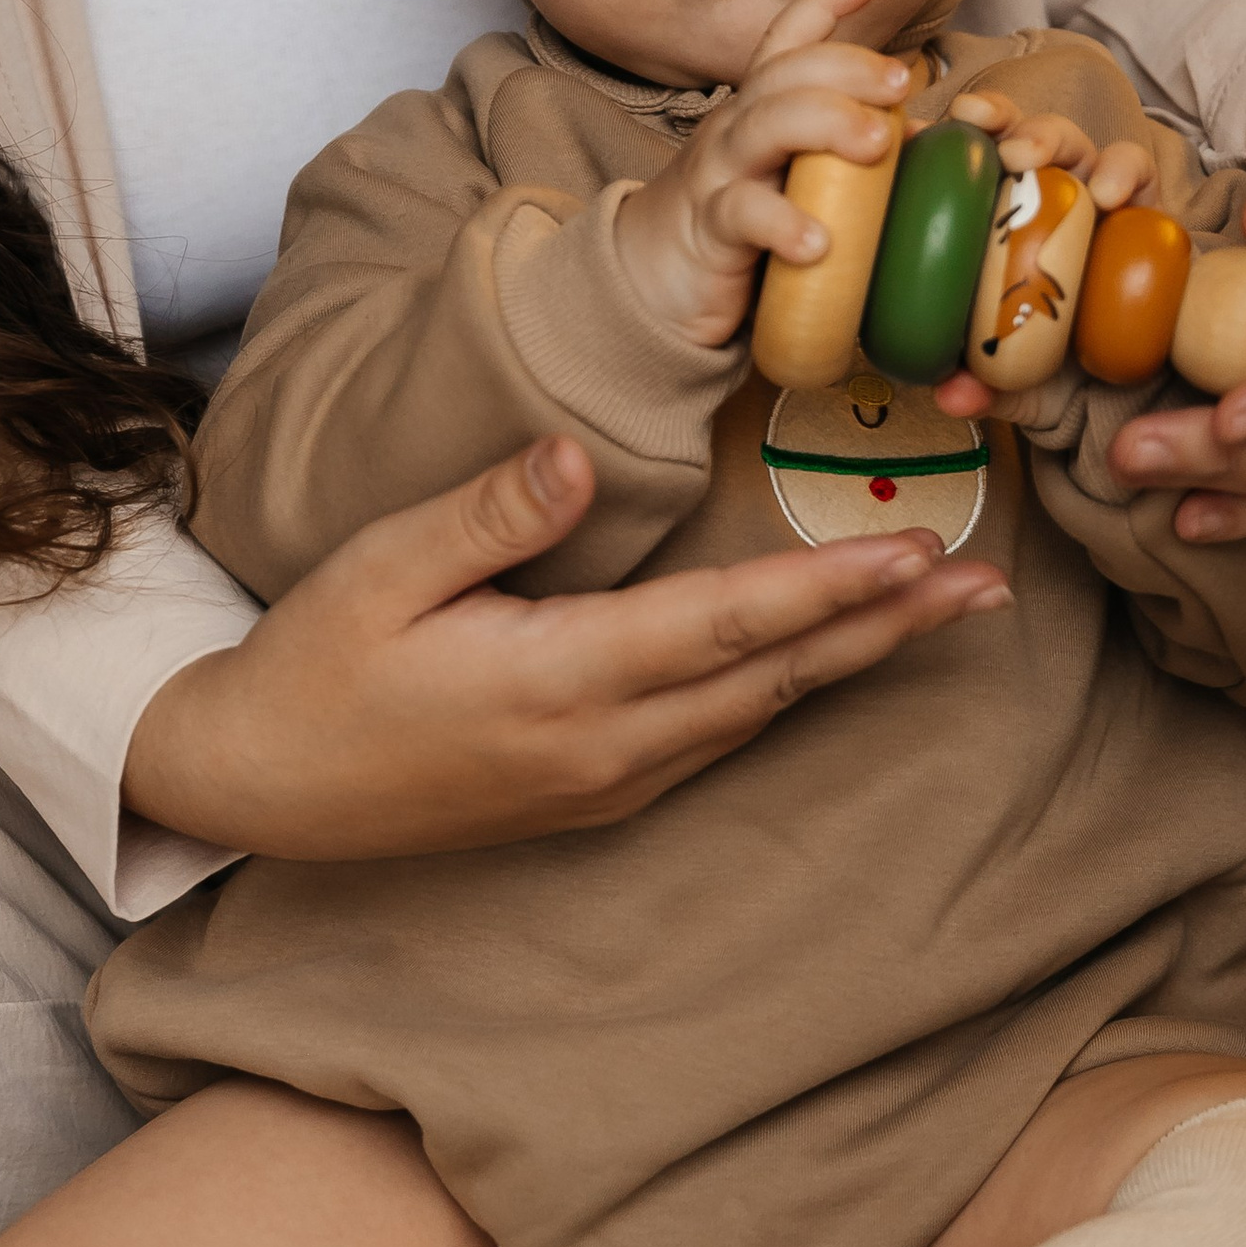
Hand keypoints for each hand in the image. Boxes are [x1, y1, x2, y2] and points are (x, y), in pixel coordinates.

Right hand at [123, 432, 1007, 857]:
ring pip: (758, 713)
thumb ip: (487, 516)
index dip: (826, 591)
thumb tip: (580, 453)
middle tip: (986, 591)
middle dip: (885, 631)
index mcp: (555, 684)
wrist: (259, 788)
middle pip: (772, 680)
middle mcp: (601, 746)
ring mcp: (603, 781)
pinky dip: (789, 689)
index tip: (914, 558)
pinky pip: (718, 737)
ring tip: (939, 614)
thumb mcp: (379, 571)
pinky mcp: (593, 792)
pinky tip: (828, 659)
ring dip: (851, 660)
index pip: (722, 628)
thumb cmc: (311, 666)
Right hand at [614, 0, 913, 348]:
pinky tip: (818, 242)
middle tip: (899, 82)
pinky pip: (743, 214)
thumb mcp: (792, 180)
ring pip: (765, 125)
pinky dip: (783, 223)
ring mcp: (719, 173)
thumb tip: (921, 138)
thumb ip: (847, 157)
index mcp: (761, 111)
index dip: (822, 3)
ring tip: (875, 143)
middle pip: (786, 74)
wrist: (653, 284)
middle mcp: (736, 128)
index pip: (786, 42)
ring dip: (825, 123)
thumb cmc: (739, 229)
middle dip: (846, 66)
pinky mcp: (710, 229)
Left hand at [929, 103, 1154, 418]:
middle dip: (988, 118)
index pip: (950, 165)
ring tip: (1026, 156)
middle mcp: (1030, 193)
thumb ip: (983, 386)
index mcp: (985, 221)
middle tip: (972, 129)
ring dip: (1042, 135)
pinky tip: (1108, 194)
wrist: (1130, 375)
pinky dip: (1119, 171)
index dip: (928, 142)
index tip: (907, 137)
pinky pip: (1131, 168)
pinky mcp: (1138, 197)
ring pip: (1062, 137)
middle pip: (1004, 133)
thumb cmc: (1054, 362)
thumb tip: (950, 394)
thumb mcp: (1013, 380)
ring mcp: (1083, 189)